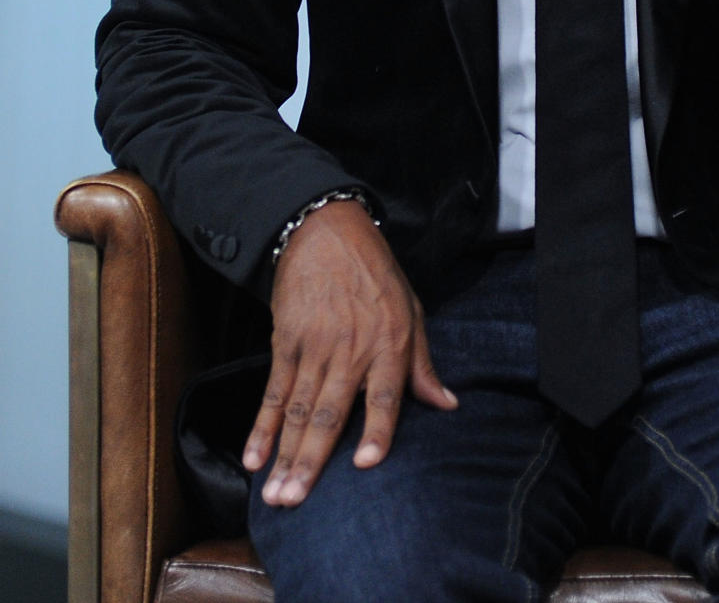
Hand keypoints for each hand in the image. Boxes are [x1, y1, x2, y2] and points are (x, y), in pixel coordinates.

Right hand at [242, 198, 456, 506]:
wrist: (328, 233)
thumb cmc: (377, 275)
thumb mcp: (411, 312)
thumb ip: (423, 365)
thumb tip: (447, 405)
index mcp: (388, 344)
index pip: (383, 396)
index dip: (376, 430)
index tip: (365, 464)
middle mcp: (351, 350)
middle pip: (328, 413)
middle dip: (310, 460)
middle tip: (294, 500)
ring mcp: (314, 347)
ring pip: (296, 410)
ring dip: (284, 454)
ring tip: (273, 493)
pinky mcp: (286, 342)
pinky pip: (273, 391)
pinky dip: (262, 425)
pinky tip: (254, 456)